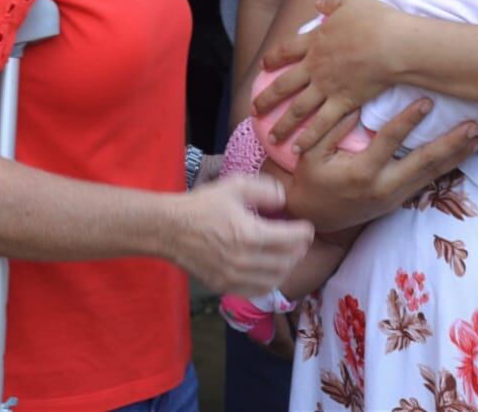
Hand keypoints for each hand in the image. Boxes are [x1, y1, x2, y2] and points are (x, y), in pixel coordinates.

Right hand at [169, 175, 315, 297]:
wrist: (169, 229)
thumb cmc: (201, 206)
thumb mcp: (233, 186)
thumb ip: (263, 190)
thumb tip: (284, 200)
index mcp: (249, 234)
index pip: (291, 239)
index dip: (304, 233)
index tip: (307, 228)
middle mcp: (245, 260)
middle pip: (287, 261)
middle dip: (299, 250)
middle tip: (300, 241)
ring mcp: (234, 277)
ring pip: (275, 279)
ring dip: (287, 267)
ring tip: (288, 256)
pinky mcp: (225, 286)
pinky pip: (257, 290)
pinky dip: (270, 281)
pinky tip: (270, 271)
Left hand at [255, 0, 400, 153]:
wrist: (392, 44)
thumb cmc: (376, 21)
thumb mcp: (351, 3)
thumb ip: (332, 3)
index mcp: (315, 41)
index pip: (287, 50)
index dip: (274, 58)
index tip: (264, 66)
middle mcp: (315, 66)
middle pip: (285, 84)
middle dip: (268, 98)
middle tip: (254, 110)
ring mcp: (327, 86)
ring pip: (298, 109)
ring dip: (283, 124)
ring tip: (271, 137)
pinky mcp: (342, 102)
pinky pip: (321, 124)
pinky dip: (308, 138)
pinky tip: (298, 150)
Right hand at [285, 98, 477, 230]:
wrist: (315, 218)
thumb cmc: (312, 180)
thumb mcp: (312, 154)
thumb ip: (332, 129)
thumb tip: (356, 104)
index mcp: (361, 172)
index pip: (389, 142)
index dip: (408, 121)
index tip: (427, 101)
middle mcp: (384, 187)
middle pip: (423, 164)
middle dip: (450, 144)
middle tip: (473, 126)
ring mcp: (394, 197)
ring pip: (431, 175)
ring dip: (456, 156)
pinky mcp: (399, 201)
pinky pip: (427, 182)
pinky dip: (447, 167)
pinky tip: (462, 154)